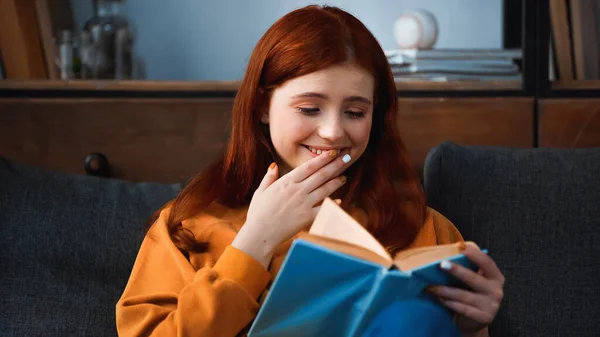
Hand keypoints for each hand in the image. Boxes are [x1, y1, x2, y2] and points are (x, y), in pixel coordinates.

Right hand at [232, 150, 349, 266]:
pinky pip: (324, 209)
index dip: (322, 158)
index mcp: (286, 182)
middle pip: (321, 175)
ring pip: (325, 189)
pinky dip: (333, 205)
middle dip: (335, 165)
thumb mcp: (261, 191)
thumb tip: (274, 166)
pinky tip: (340, 201)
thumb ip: (269, 177)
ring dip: (336, 182)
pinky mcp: (307, 217)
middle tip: (346, 158)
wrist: (260, 234)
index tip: (332, 152)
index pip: (308, 166)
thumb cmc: (258, 213)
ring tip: (344, 177)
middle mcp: (297, 191)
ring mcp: (304, 204)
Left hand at [427, 244, 504, 335]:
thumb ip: (468, 267)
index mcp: (495, 277)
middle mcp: (496, 291)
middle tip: (441, 264)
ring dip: (444, 290)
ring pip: (463, 295)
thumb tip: (450, 251)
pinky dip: (447, 302)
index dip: (475, 254)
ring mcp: (491, 306)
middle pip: (473, 278)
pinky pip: (461, 308)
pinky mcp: (483, 318)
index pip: (487, 263)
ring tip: (430, 286)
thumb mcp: (473, 280)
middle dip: (456, 270)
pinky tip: (437, 298)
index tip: (461, 246)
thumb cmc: (470, 294)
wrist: (473, 321)